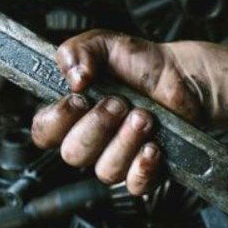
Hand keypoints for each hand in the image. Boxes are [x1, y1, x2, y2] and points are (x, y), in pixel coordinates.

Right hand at [31, 30, 205, 194]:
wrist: (184, 76)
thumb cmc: (142, 64)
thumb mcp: (105, 43)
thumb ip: (78, 51)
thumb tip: (74, 77)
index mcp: (72, 113)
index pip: (44, 132)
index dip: (57, 121)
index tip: (78, 99)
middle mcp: (91, 140)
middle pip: (73, 154)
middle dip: (98, 126)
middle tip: (119, 103)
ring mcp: (117, 158)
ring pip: (105, 170)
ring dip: (126, 140)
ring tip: (144, 116)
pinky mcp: (144, 172)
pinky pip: (134, 185)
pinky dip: (143, 167)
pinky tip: (153, 146)